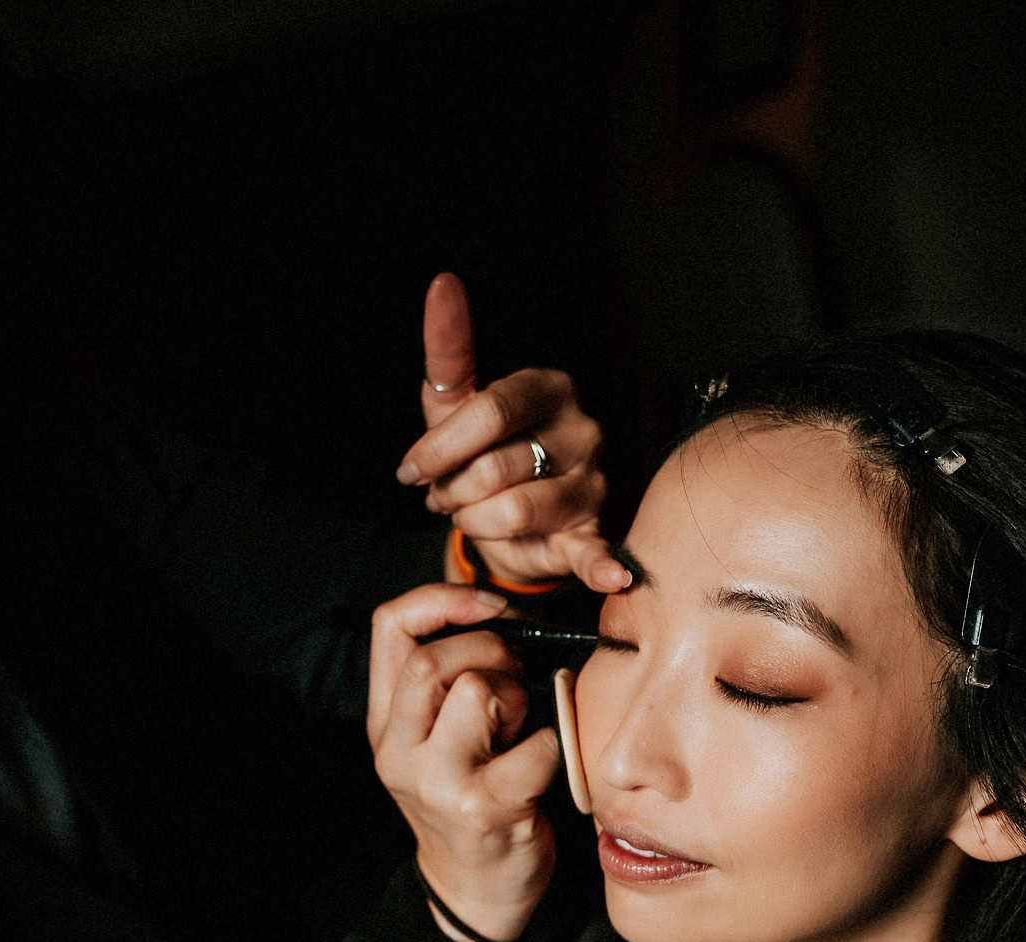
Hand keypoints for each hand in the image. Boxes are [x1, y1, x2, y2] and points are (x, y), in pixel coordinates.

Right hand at [367, 582, 561, 941]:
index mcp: (386, 725)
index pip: (390, 626)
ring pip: (476, 693)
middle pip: (433, 661)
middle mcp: (400, 751)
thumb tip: (500, 617)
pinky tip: (546, 762)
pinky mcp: (486, 808)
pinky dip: (553, 744)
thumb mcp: (434, 744)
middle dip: (490, 652)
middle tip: (515, 676)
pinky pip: (533, 746)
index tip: (489, 607)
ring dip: (517, 697)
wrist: (472, 895)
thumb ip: (445, 686)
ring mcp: (439, 782)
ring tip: (522, 726)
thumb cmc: (467, 802)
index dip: (442, 599)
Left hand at [400, 274, 627, 594]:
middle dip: (452, 490)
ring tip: (470, 515)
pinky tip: (614, 575)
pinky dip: (601, 564)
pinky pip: (593, 550)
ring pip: (514, 510)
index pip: (490, 411)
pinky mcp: (593, 532)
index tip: (411, 470)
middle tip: (443, 496)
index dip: (440, 446)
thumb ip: (449, 348)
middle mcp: (583, 430)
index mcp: (549, 388)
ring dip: (473, 522)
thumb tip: (442, 282)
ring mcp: (593, 482)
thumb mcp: (455, 404)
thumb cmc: (479, 451)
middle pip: (495, 466)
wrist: (505, 516)